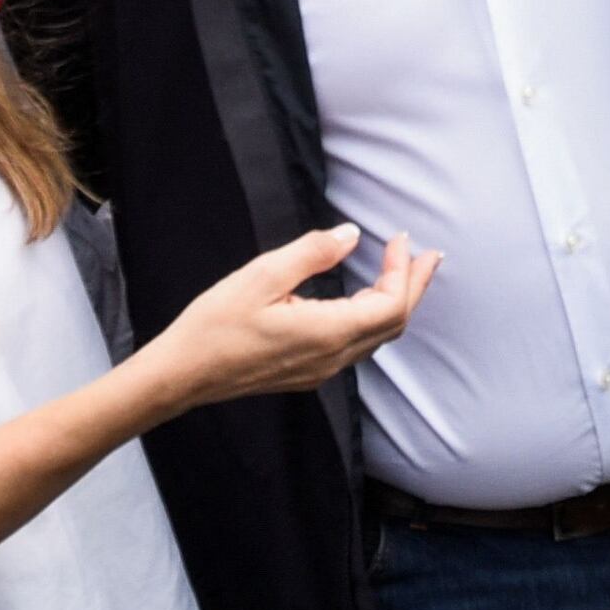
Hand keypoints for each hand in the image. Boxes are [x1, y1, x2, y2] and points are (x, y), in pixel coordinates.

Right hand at [147, 224, 441, 411]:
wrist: (183, 374)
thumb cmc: (215, 324)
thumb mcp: (261, 275)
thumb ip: (312, 253)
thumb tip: (350, 235)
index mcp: (327, 334)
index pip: (391, 306)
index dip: (405, 271)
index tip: (399, 238)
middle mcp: (333, 359)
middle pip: (393, 324)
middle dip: (414, 286)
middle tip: (426, 254)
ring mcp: (321, 370)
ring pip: (376, 337)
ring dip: (395, 302)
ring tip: (402, 270)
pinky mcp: (308, 372)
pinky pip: (356, 345)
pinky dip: (372, 316)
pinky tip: (364, 297)